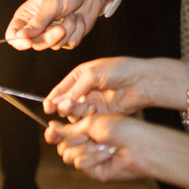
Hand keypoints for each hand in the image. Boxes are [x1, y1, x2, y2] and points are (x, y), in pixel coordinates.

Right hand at [5, 0, 119, 49]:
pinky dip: (77, 31)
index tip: (28, 42)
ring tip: (71, 14)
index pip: (13, 34)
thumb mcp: (50, 4)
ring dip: (67, 30)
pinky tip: (79, 18)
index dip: (18, 41)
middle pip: (35, 44)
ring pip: (55, 45)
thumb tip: (21, 36)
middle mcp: (37, 27)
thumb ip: (37, 22)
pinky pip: (70, 44)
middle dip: (50, 37)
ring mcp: (52, 33)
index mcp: (26, 16)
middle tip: (61, 29)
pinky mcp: (68, 38)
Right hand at [43, 56, 174, 118]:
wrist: (141, 81)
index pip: (61, 89)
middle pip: (65, 103)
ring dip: (74, 110)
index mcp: (80, 76)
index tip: (47, 106)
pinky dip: (86, 115)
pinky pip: (87, 118)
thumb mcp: (91, 74)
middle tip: (62, 107)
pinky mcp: (102, 113)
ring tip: (80, 105)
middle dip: (61, 106)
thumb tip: (59, 103)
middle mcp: (84, 90)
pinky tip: (92, 108)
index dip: (52, 98)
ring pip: (75, 112)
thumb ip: (74, 89)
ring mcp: (93, 102)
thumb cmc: (118, 70)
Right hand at [47, 114, 154, 182]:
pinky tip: (106, 154)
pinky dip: (93, 157)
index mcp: (84, 130)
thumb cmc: (122, 129)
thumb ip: (69, 128)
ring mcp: (89, 159)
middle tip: (88, 136)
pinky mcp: (94, 171)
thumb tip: (52, 128)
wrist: (139, 146)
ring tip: (104, 145)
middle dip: (74, 139)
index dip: (53, 133)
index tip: (52, 128)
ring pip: (68, 155)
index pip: (61, 134)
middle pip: (61, 146)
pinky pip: (80, 164)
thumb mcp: (92, 122)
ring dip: (86, 149)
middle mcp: (85, 145)